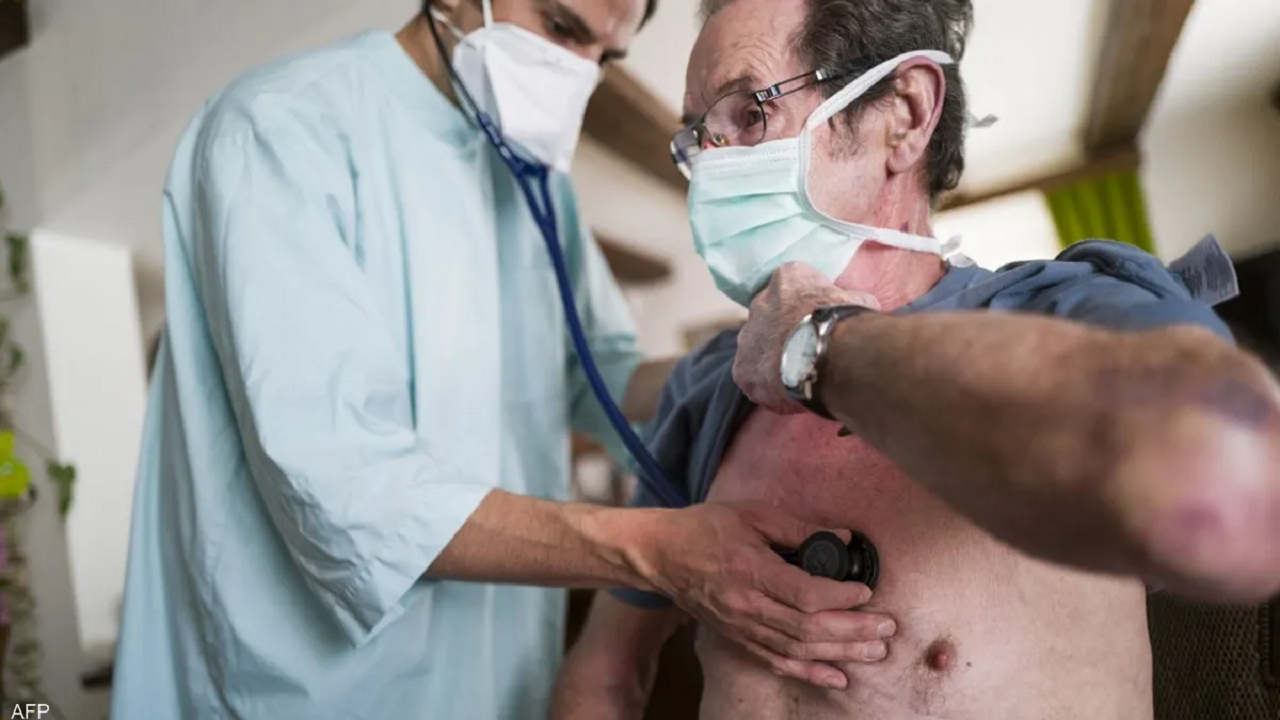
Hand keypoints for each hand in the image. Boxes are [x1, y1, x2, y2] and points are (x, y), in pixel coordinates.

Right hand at [634, 503, 896, 688]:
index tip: (866, 591)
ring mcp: (742, 626)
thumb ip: (798, 527)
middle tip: (887, 628)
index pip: (804, 593)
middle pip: (808, 628)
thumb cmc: (704, 528)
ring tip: (875, 651)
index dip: (840, 597)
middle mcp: (747, 605)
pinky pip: (777, 661)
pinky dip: (809, 672)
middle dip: (853, 630)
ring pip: (798, 650)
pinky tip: (837, 677)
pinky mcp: (738, 638)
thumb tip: (842, 537)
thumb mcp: (752, 515)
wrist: (660, 555)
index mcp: (751, 570)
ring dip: (840, 654)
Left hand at [734, 263, 877, 411]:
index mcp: (788, 279)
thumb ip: (847, 300)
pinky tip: (788, 393)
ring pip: (758, 347)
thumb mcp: (857, 300)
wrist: (828, 354)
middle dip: (784, 331)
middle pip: (770, 317)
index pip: (793, 287)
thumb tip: (854, 307)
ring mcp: (748, 336)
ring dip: (773, 357)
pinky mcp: (743, 369)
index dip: (806, 307)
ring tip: (797, 374)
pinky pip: (754, 378)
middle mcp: (760, 302)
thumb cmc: (846, 324)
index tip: (818, 322)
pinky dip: (769, 386)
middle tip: (806, 349)